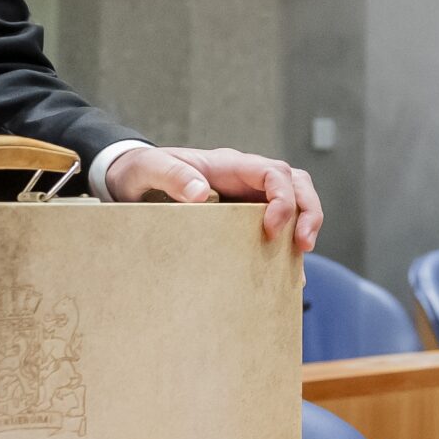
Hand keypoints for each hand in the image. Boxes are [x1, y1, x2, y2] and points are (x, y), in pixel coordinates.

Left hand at [105, 145, 321, 252]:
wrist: (130, 180)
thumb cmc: (141, 170)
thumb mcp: (148, 168)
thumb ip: (171, 175)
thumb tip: (200, 193)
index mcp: (228, 164)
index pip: (273, 173)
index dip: (283, 198)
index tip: (272, 229)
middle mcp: (244, 178)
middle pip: (296, 184)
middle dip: (308, 211)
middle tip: (303, 245)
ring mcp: (246, 197)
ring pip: (294, 201)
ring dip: (304, 225)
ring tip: (300, 258)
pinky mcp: (242, 217)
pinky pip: (276, 225)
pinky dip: (286, 246)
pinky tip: (287, 273)